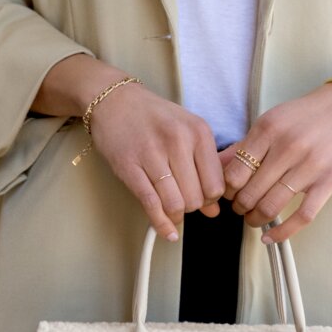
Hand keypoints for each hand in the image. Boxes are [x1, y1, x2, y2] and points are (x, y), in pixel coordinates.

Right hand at [88, 83, 224, 241]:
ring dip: (176, 215)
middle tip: (183, 201)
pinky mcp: (129, 166)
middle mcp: (178, 141)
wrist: (114, 101)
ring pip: (175, 204)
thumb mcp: (187, 132)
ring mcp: (152, 154)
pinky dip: (160, 223)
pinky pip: (151, 203)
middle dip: (191, 207)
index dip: (210, 199)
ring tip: (172, 210)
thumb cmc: (153, 117)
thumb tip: (214, 210)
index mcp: (198, 132)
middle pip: (196, 198)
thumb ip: (204, 168)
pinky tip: (167, 231)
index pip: (216, 184)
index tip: (202, 198)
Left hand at [218, 73, 331, 242]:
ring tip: (253, 218)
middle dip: (240, 207)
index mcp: (268, 129)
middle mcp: (288, 146)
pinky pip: (302, 216)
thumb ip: (243, 146)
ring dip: (255, 219)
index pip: (234, 173)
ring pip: (271, 206)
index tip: (229, 194)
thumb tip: (213, 167)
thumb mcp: (271, 122)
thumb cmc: (305, 116)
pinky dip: (282, 233)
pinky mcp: (329, 180)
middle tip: (241, 208)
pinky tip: (270, 238)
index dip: (227, 191)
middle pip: (250, 193)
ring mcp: (310, 165)